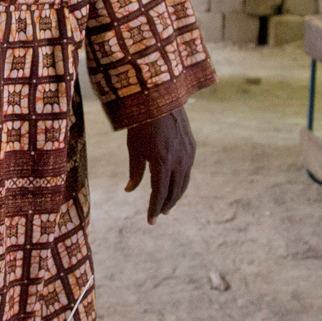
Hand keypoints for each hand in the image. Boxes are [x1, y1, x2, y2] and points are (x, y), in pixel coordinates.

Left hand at [125, 106, 194, 222]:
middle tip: (158, 213)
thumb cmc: (141, 124)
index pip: (159, 194)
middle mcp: (178, 162)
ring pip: (183, 183)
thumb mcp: (134, 149)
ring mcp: (187, 155)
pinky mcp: (191, 147)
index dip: (154, 209)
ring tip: (167, 204)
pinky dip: (181, 181)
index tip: (150, 221)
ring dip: (175, 195)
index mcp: (162, 165)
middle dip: (165, 205)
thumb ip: (135, 172)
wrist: (160, 99)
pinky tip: (175, 184)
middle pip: (174, 192)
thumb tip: (129, 189)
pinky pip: (187, 170)